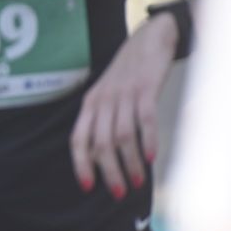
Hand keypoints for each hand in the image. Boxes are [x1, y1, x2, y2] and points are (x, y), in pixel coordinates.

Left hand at [70, 13, 176, 198]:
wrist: (150, 38)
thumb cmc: (129, 73)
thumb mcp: (108, 95)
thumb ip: (104, 121)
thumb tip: (102, 156)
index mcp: (90, 104)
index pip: (78, 139)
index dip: (80, 164)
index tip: (87, 186)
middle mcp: (103, 100)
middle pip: (100, 143)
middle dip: (108, 171)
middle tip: (119, 192)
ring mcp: (123, 95)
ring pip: (121, 135)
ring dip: (130, 163)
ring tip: (138, 182)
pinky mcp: (145, 89)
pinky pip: (144, 119)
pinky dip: (147, 140)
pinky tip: (152, 157)